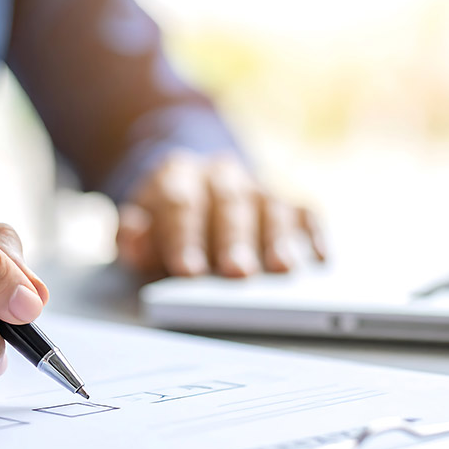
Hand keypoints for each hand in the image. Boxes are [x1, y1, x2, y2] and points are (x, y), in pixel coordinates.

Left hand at [116, 151, 325, 278]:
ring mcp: (255, 184)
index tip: (189, 271)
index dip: (185, 237)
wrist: (189, 191)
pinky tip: (318, 256)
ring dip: (277, 238)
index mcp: (177, 176)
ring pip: (269, 206)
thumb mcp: (137, 232)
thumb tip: (134, 234)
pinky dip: (312, 233)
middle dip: (233, 241)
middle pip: (228, 205)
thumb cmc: (163, 226)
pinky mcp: (286, 200)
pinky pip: (304, 212)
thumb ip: (131, 238)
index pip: (180, 204)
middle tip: (238, 273)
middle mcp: (220, 174)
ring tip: (282, 268)